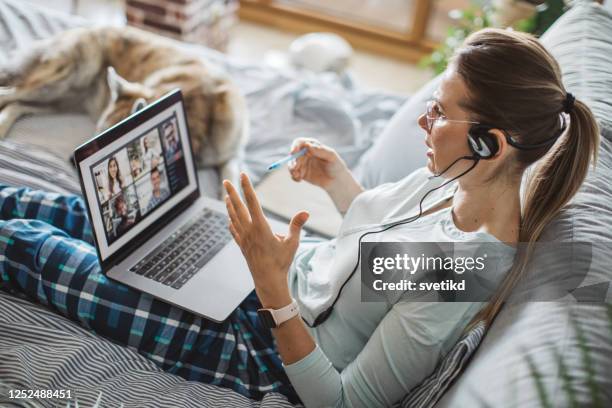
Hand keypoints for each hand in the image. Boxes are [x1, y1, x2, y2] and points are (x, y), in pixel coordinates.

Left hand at [223, 173, 308, 307]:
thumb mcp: (292, 243)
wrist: (267, 280)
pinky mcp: (242, 245)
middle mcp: (249, 230)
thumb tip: (306, 212)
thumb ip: (296, 225)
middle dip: (232, 192)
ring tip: (226, 195)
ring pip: (233, 217)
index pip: (252, 202)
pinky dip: (231, 221)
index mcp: (260, 227)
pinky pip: (234, 229)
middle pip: (238, 207)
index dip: (247, 187)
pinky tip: (230, 217)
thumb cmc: (281, 262)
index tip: (243, 175)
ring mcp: (243, 238)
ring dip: (230, 205)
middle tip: (227, 180)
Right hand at [288, 138, 348, 191]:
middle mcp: (305, 153)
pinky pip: (293, 174)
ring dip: (292, 169)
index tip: (293, 152)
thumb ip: (321, 150)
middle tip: (296, 168)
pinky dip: (294, 177)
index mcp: (312, 146)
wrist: (337, 181)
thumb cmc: (336, 165)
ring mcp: (302, 163)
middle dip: (293, 160)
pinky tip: (299, 180)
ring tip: (297, 175)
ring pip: (291, 164)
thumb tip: (308, 146)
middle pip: (293, 154)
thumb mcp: (331, 157)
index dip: (295, 146)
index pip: (300, 143)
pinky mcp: (301, 173)